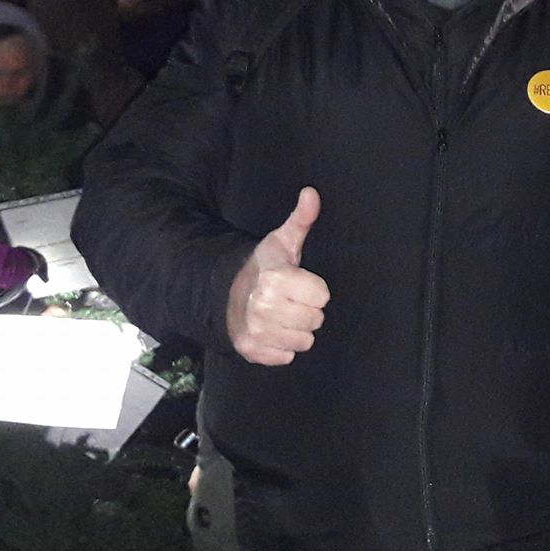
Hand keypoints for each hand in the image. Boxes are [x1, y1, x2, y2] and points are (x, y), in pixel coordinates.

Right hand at [225, 188, 330, 365]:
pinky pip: (287, 357)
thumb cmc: (265, 267)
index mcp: (275, 279)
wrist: (227, 294)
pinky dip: (283, 347)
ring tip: (284, 315)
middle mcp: (264, 307)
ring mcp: (257, 331)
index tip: (300, 283)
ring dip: (297, 330)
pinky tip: (274, 331)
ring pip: (304, 341)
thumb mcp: (283, 242)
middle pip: (315, 320)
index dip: (314, 289)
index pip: (322, 296)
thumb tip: (311, 193)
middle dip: (307, 310)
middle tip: (292, 300)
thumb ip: (301, 220)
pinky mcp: (252, 351)